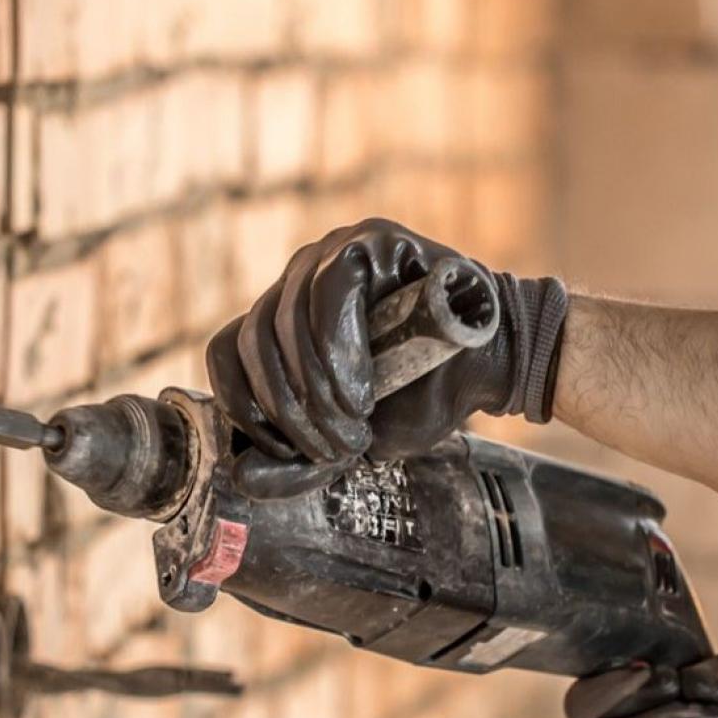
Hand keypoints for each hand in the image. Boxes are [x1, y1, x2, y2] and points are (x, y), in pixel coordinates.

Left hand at [205, 218, 569, 498]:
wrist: (491, 369)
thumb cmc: (421, 396)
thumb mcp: (350, 440)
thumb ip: (298, 457)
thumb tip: (240, 477)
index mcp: (281, 320)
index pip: (226, 353)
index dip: (240, 405)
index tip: (280, 449)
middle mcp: (296, 280)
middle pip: (253, 342)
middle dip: (289, 409)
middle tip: (333, 448)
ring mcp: (329, 254)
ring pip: (286, 321)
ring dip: (317, 391)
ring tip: (355, 426)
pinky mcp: (369, 240)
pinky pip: (329, 295)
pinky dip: (338, 353)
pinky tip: (362, 392)